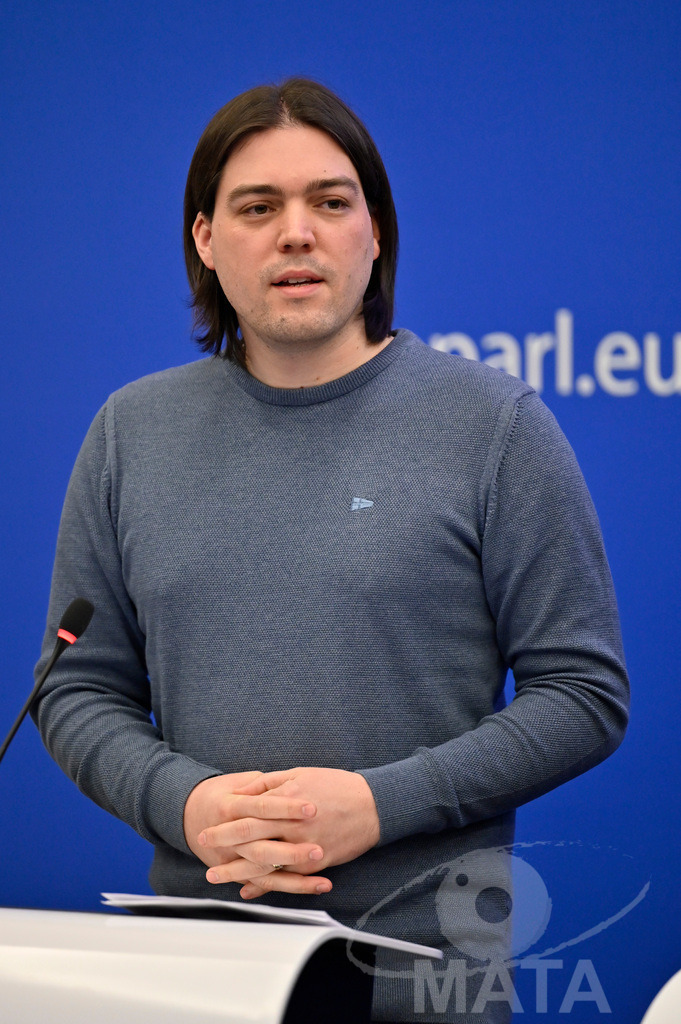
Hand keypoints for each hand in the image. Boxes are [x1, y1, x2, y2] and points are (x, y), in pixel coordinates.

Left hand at [199, 767, 379, 897]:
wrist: (374, 805)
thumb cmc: (337, 785)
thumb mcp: (301, 774)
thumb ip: (269, 783)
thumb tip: (243, 791)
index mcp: (288, 798)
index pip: (249, 812)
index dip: (225, 822)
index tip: (207, 829)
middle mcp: (293, 823)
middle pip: (250, 836)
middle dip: (223, 844)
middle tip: (202, 849)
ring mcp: (305, 844)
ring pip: (264, 861)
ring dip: (237, 870)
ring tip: (216, 876)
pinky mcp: (317, 861)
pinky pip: (287, 877)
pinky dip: (267, 885)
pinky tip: (249, 889)